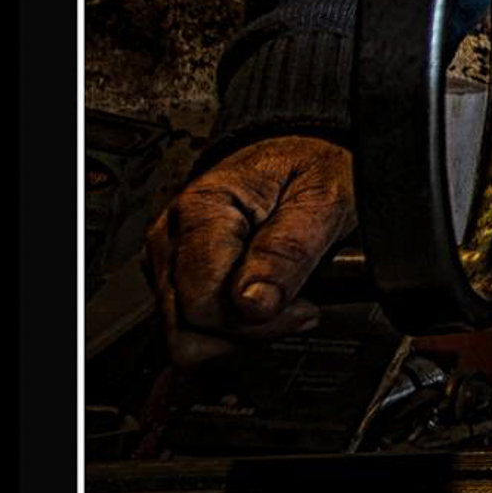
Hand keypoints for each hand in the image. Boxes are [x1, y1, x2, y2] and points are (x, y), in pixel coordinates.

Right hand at [142, 135, 356, 367]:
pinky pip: (189, 330)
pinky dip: (227, 332)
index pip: (202, 300)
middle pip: (186, 326)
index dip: (255, 320)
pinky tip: (262, 314)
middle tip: (299, 310)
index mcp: (201, 209)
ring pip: (184, 336)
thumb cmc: (308, 170)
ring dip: (238, 335)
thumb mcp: (323, 197)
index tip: (304, 309)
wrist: (296, 156)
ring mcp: (168, 262)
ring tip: (283, 308)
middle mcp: (171, 238)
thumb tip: (254, 303)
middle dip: (247, 332)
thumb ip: (290, 248)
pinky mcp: (175, 282)